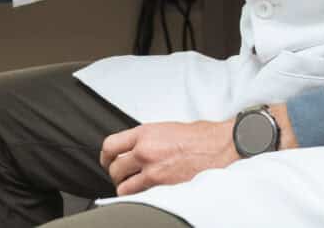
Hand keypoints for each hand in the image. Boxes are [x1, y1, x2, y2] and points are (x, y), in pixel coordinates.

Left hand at [99, 121, 238, 195]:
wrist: (219, 146)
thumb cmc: (198, 136)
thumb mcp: (165, 128)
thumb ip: (145, 138)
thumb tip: (133, 149)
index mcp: (144, 133)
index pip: (110, 145)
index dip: (104, 156)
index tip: (107, 161)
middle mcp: (145, 151)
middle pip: (114, 168)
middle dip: (115, 174)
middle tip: (121, 176)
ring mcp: (154, 170)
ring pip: (123, 187)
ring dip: (125, 188)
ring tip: (132, 186)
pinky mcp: (164, 186)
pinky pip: (141, 196)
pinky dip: (140, 196)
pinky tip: (146, 193)